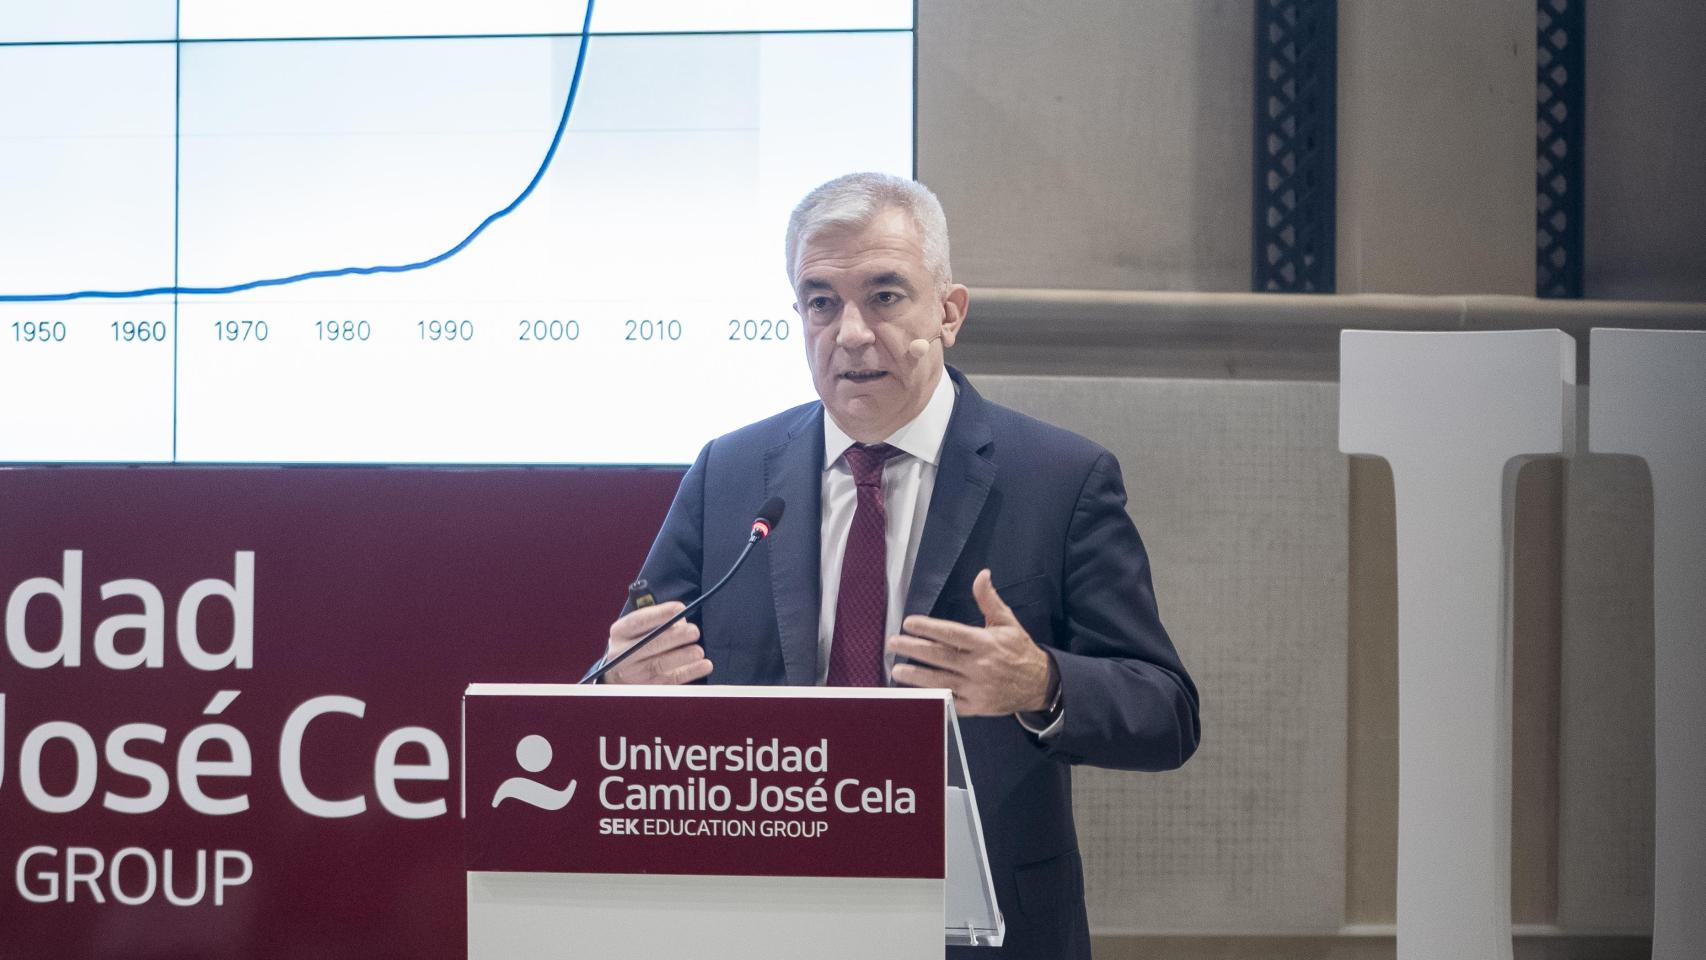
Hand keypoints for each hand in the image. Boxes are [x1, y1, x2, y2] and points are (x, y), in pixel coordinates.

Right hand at [599, 601, 712, 684]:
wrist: (620, 673)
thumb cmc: (638, 642)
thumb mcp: (640, 629)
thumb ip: (659, 622)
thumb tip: (681, 623)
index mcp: (620, 632)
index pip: (638, 621)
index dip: (659, 614)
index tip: (680, 608)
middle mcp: (622, 654)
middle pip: (649, 644)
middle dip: (674, 637)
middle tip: (694, 631)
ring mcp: (632, 674)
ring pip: (659, 665)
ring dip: (682, 657)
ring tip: (699, 651)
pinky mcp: (647, 688)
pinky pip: (670, 681)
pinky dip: (689, 672)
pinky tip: (704, 665)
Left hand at [887, 569, 1052, 715]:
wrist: (1039, 685)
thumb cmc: (1019, 650)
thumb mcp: (1008, 622)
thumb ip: (989, 600)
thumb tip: (982, 574)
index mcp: (986, 643)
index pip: (952, 634)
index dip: (928, 628)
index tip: (908, 623)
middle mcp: (980, 666)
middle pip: (940, 657)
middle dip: (914, 650)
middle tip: (893, 643)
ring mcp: (977, 689)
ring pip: (941, 682)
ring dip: (916, 677)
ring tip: (897, 670)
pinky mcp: (976, 707)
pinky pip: (950, 703)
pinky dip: (932, 699)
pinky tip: (914, 694)